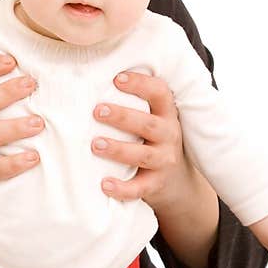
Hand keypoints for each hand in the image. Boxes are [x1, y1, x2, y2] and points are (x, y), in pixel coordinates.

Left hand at [91, 70, 189, 209]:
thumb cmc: (153, 142)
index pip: (160, 93)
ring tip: (95, 145)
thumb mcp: (153, 120)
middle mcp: (169, 136)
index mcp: (166, 114)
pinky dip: (122, 188)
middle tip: (97, 111)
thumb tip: (90, 80)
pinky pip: (139, 188)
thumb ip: (135, 104)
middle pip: (148, 124)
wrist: (176, 182)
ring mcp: (164, 161)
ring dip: (118, 149)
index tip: (117, 79)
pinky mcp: (155, 184)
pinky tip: (104, 184)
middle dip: (122, 117)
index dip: (141, 84)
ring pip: (142, 155)